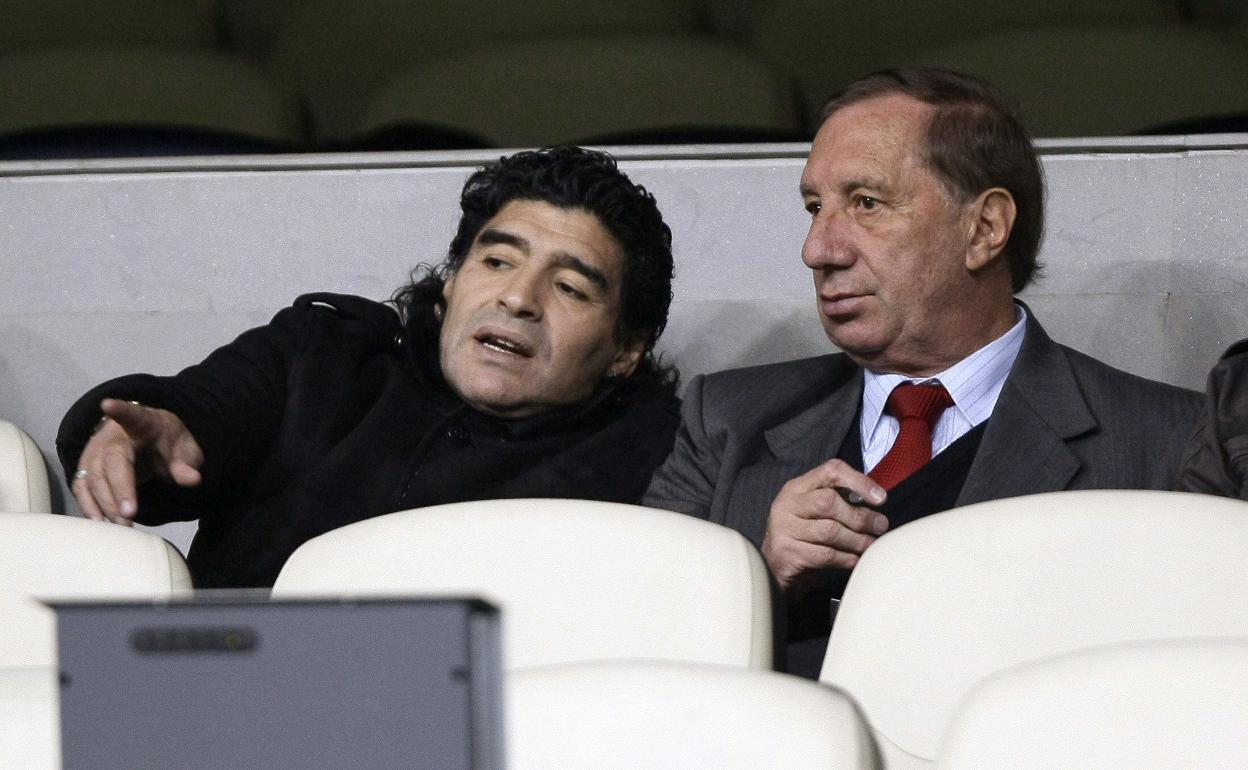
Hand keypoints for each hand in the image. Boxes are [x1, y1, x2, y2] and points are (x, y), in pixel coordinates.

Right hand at [71, 398, 203, 525]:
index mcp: (141, 423)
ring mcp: (95, 450)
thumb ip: (186, 464)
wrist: (150, 440)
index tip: (107, 404)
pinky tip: (100, 522)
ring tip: (120, 526)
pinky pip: (81, 487)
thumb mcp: (184, 450)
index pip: (131, 414)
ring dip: (104, 503)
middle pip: (110, 461)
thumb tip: (193, 479)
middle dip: (118, 489)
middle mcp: (112, 435)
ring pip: (92, 477)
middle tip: (128, 516)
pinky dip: (89, 505)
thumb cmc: (168, 444)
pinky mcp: (87, 468)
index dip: (119, 410)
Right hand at [760, 459, 888, 599]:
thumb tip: (878, 501)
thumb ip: (839, 501)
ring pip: (830, 531)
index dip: (859, 481)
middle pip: (829, 501)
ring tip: (870, 545)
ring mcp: (784, 528)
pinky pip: (826, 555)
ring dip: (857, 540)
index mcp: (797, 487)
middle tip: (881, 526)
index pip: (830, 471)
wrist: (774, 568)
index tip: (881, 498)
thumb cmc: (804, 537)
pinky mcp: (787, 552)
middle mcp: (787, 504)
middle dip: (860, 516)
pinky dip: (846, 559)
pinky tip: (855, 560)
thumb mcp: (815, 512)